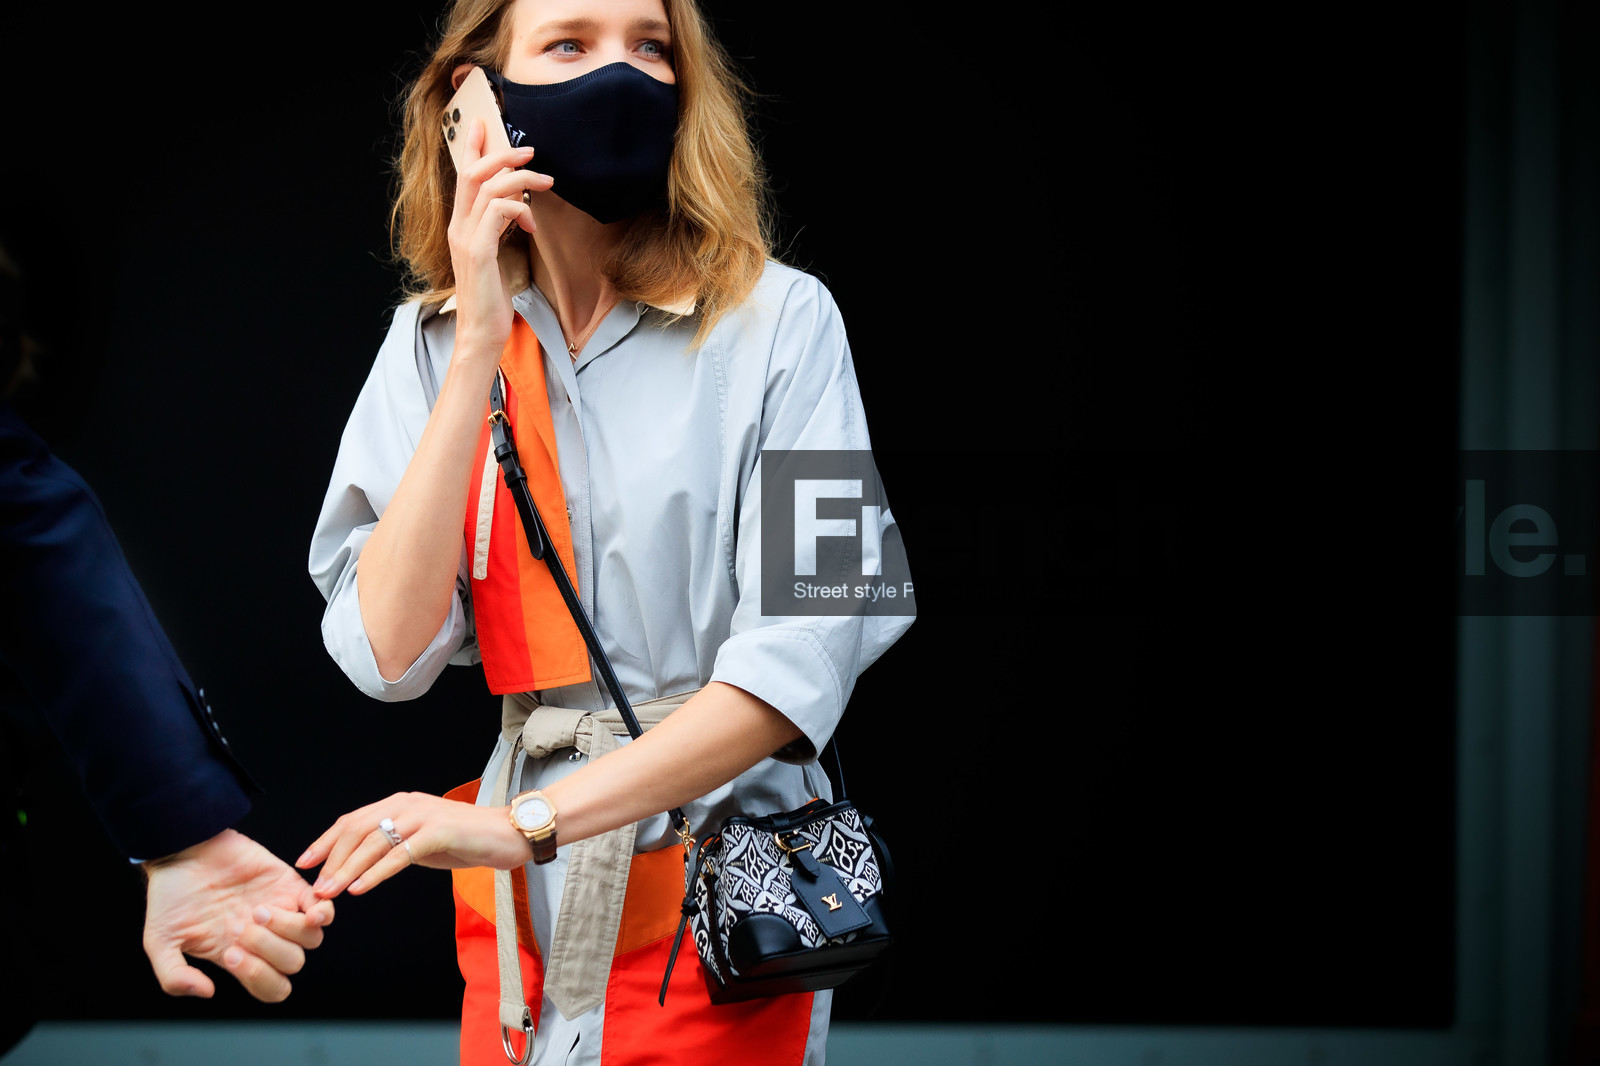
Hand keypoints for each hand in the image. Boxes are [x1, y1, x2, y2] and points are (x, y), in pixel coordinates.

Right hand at [141, 828, 333, 1002]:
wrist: (182, 851)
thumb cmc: (171, 896)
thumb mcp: (160, 942)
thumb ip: (174, 977)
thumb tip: (207, 992)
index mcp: (239, 956)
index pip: (271, 987)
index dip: (258, 978)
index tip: (231, 954)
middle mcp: (265, 938)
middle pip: (292, 964)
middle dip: (267, 950)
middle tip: (237, 926)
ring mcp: (281, 911)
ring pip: (312, 939)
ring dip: (287, 929)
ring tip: (256, 910)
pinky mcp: (291, 885)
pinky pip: (324, 908)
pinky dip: (322, 913)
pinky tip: (306, 910)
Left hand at [297, 791, 531, 898]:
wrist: (509, 834)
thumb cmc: (467, 840)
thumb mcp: (422, 840)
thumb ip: (395, 845)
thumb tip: (362, 865)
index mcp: (400, 803)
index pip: (352, 820)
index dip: (325, 842)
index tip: (305, 864)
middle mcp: (407, 804)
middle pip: (356, 829)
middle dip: (331, 860)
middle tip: (315, 888)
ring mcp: (423, 816)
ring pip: (374, 842)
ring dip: (347, 869)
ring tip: (330, 893)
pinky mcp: (438, 832)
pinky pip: (400, 854)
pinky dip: (376, 872)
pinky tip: (361, 888)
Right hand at [448, 118, 553, 359]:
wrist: (481, 331)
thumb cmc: (492, 297)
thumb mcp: (496, 255)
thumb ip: (500, 229)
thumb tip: (519, 208)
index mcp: (461, 226)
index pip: (462, 176)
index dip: (471, 148)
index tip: (484, 125)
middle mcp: (458, 227)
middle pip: (473, 173)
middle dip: (502, 155)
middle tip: (530, 151)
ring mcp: (466, 239)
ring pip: (488, 188)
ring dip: (521, 179)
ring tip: (546, 181)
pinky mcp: (477, 252)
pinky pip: (498, 212)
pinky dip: (519, 208)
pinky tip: (532, 222)